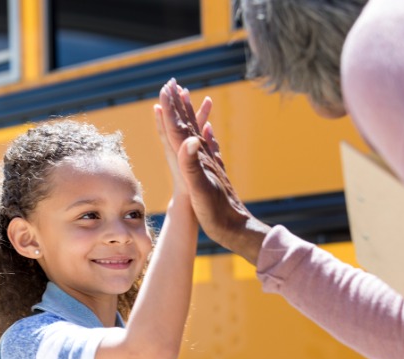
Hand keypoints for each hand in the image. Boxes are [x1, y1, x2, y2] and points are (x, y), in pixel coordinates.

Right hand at [162, 78, 270, 264]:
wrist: (238, 229)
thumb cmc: (217, 215)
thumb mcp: (201, 192)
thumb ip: (193, 166)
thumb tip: (191, 140)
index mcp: (197, 160)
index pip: (180, 130)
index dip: (172, 110)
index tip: (165, 89)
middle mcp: (205, 157)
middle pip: (189, 125)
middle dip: (178, 104)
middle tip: (171, 83)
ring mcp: (212, 164)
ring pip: (198, 132)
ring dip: (190, 114)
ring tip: (187, 96)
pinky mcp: (216, 173)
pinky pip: (209, 147)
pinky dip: (207, 134)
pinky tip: (209, 128)